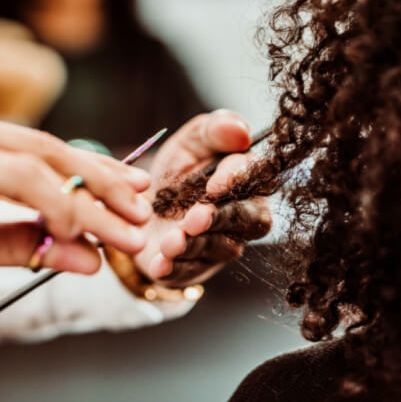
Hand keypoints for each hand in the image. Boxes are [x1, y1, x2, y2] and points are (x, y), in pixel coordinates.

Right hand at [0, 98, 150, 311]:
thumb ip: (24, 243)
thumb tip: (87, 255)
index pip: (33, 147)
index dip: (85, 171)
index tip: (125, 193)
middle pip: (45, 147)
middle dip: (102, 182)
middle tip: (141, 210)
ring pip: (38, 162)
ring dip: (90, 200)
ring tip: (125, 232)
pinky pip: (17, 178)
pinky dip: (56, 204)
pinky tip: (81, 230)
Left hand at [134, 111, 271, 286]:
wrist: (140, 206)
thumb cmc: (177, 172)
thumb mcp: (191, 142)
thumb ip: (215, 129)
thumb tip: (240, 131)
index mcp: (248, 178)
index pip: (259, 176)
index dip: (240, 179)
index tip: (215, 183)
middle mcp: (244, 214)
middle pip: (249, 220)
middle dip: (221, 219)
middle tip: (195, 218)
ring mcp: (222, 244)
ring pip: (220, 248)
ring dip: (194, 245)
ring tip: (170, 241)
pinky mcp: (195, 267)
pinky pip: (190, 271)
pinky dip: (174, 269)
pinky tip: (160, 263)